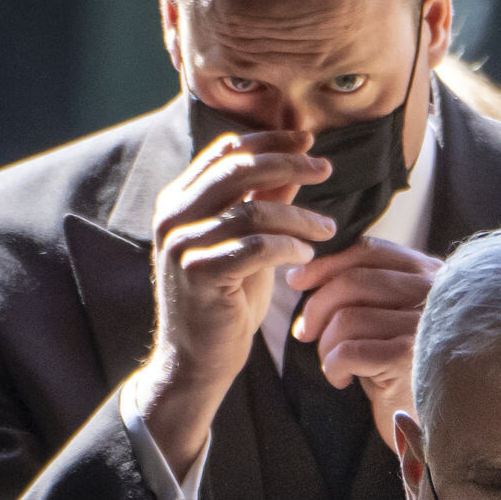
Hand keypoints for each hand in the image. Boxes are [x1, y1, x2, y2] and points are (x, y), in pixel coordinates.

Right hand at [132, 126, 333, 475]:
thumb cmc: (226, 301)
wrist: (199, 360)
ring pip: (250, 210)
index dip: (268, 140)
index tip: (307, 139)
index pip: (224, 152)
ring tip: (328, 229)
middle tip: (325, 168)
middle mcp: (173, 216)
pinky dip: (288, 246)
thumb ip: (263, 203)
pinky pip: (254, 247)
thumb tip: (294, 166)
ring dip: (299, 216)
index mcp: (180, 200)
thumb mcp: (248, 244)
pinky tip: (307, 254)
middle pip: (236, 169)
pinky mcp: (198, 274)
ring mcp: (180, 244)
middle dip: (287, 163)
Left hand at [285, 238, 439, 426]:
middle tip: (304, 333)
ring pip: (348, 318)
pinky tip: (342, 380)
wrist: (434, 422)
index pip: (370, 252)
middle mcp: (433, 295)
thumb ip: (364, 291)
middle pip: (354, 281)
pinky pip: (350, 352)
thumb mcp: (388, 318)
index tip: (297, 281)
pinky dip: (333, 367)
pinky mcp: (410, 360)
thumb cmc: (403, 369)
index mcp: (430, 276)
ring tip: (333, 364)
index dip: (327, 264)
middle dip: (317, 307)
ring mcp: (424, 327)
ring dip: (326, 345)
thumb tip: (302, 275)